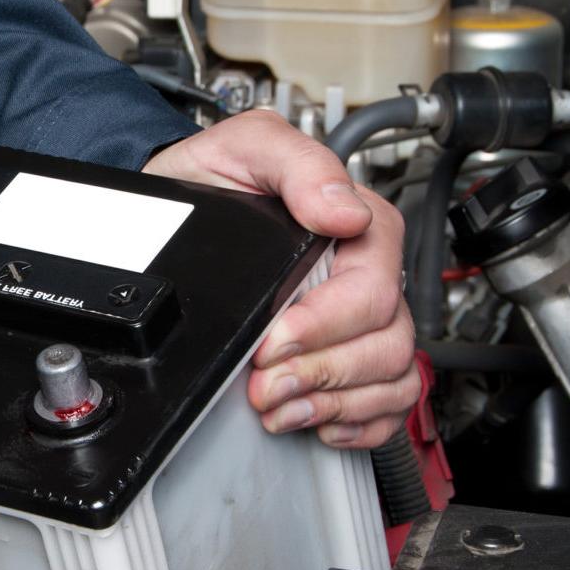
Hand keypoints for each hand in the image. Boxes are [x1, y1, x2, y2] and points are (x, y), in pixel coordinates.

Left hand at [144, 110, 418, 448]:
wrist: (178, 204)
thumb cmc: (215, 175)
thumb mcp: (247, 145)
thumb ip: (298, 164)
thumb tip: (341, 210)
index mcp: (358, 226)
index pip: (372, 290)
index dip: (324, 325)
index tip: (274, 342)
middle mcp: (364, 274)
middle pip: (386, 342)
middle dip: (323, 373)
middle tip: (266, 386)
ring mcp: (359, 319)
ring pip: (391, 376)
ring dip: (335, 403)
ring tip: (280, 408)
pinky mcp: (345, 353)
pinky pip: (386, 402)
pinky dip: (359, 424)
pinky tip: (318, 421)